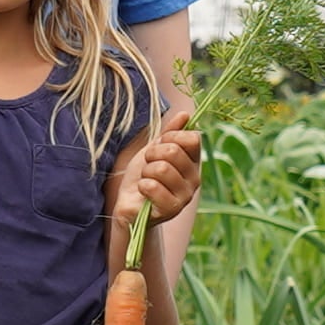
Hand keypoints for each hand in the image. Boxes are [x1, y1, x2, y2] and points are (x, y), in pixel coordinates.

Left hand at [118, 111, 200, 226]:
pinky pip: (153, 186)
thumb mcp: (155, 149)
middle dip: (152, 154)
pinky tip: (144, 193)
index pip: (192, 139)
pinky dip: (142, 186)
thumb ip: (170, 133)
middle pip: (174, 152)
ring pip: (162, 168)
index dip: (170, 137)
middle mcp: (194, 179)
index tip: (159, 145)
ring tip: (146, 179)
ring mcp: (185, 196)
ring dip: (146, 171)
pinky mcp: (171, 209)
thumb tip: (185, 114)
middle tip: (148, 164)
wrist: (130, 203)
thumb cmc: (143, 175)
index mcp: (193, 162)